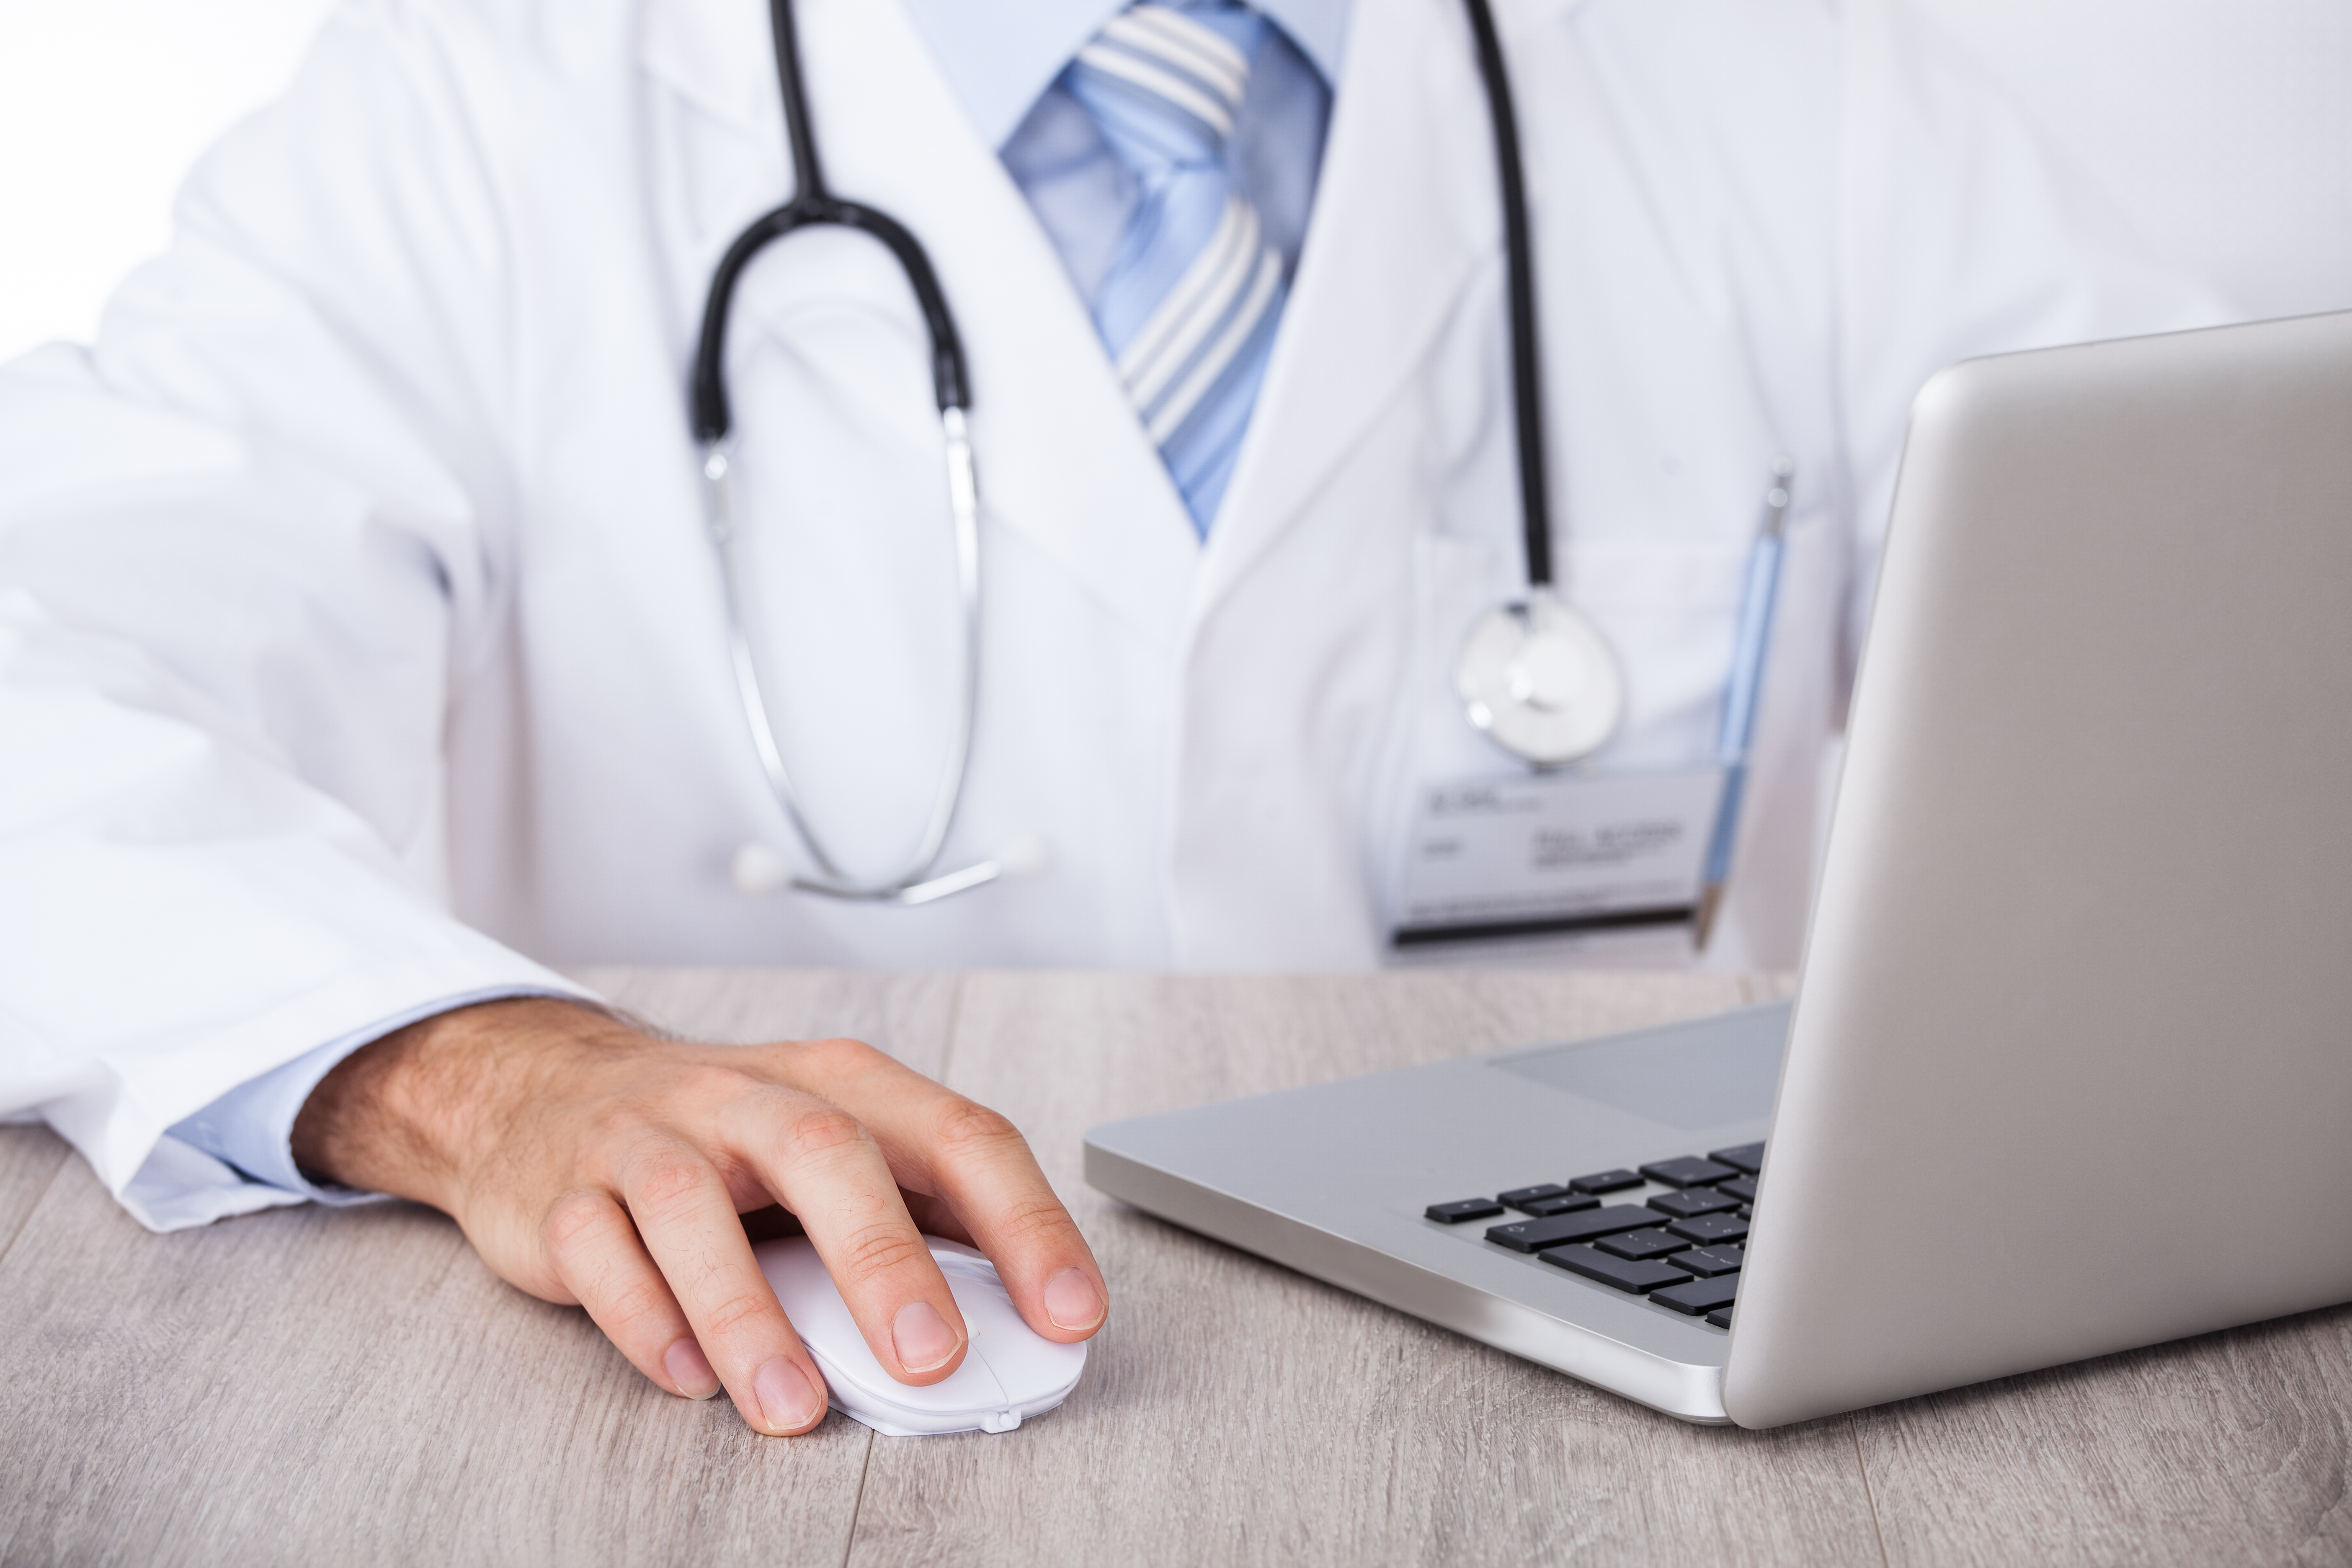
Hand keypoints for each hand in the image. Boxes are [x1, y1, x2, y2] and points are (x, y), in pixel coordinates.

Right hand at [291, 997, 1107, 1434]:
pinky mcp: (564, 1195)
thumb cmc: (725, 1134)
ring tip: (799, 1405)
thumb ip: (918, 1213)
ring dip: (750, 1314)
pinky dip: (647, 1318)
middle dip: (885, 1258)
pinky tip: (690, 1379)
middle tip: (934, 1356)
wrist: (547, 1090)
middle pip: (823, 1151)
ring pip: (693, 1209)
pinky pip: (599, 1251)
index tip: (1071, 1311)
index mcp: (841, 1084)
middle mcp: (747, 1096)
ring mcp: (648, 1139)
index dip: (1023, 1222)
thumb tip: (1019, 1310)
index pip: (955, 1135)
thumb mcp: (833, 1144)